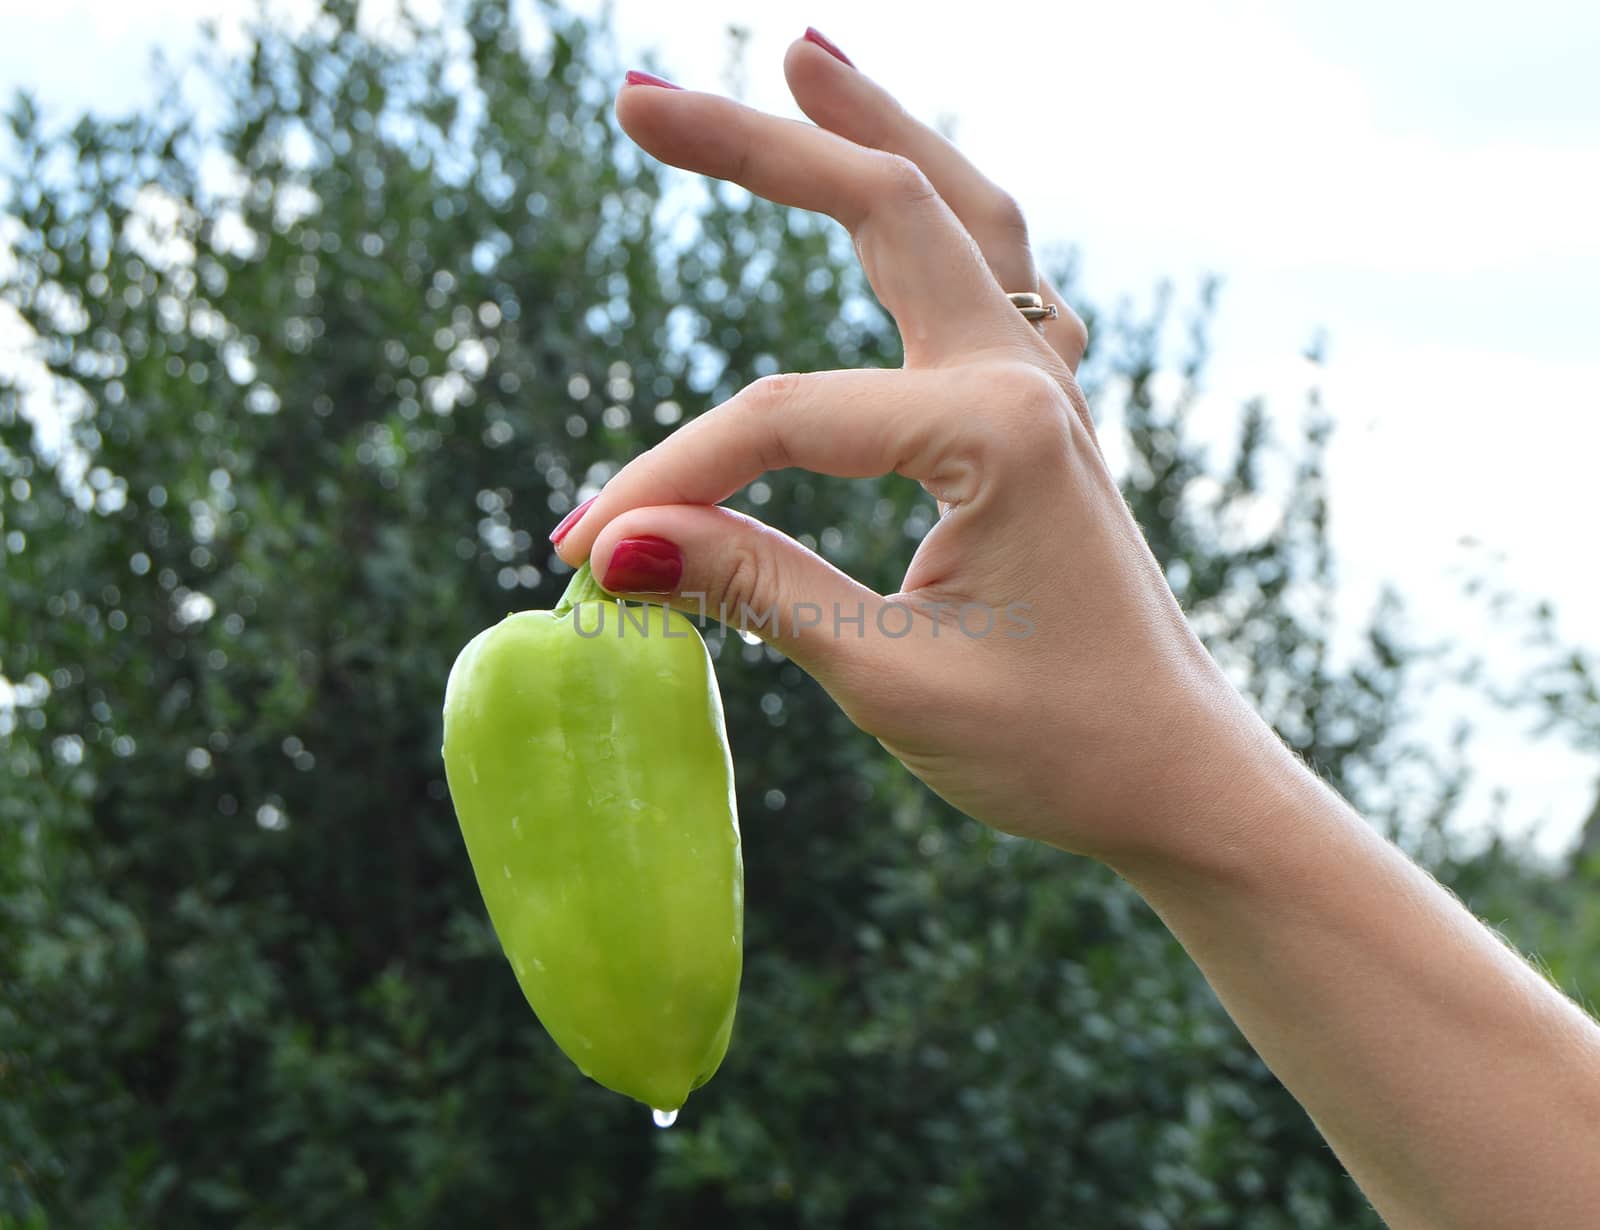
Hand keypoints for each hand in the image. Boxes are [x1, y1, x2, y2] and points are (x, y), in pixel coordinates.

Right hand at [553, 37, 1274, 862]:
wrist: (1179, 778)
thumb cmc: (1055, 745)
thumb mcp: (889, 678)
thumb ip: (750, 586)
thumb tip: (613, 543)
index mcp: (994, 433)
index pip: (781, 421)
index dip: (668, 480)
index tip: (581, 548)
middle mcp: (1025, 381)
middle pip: (882, 208)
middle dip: (759, 146)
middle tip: (638, 94)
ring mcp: (1044, 389)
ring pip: (957, 213)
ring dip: (873, 132)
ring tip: (801, 59)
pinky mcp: (1042, 419)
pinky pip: (993, 275)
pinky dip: (939, 212)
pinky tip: (906, 193)